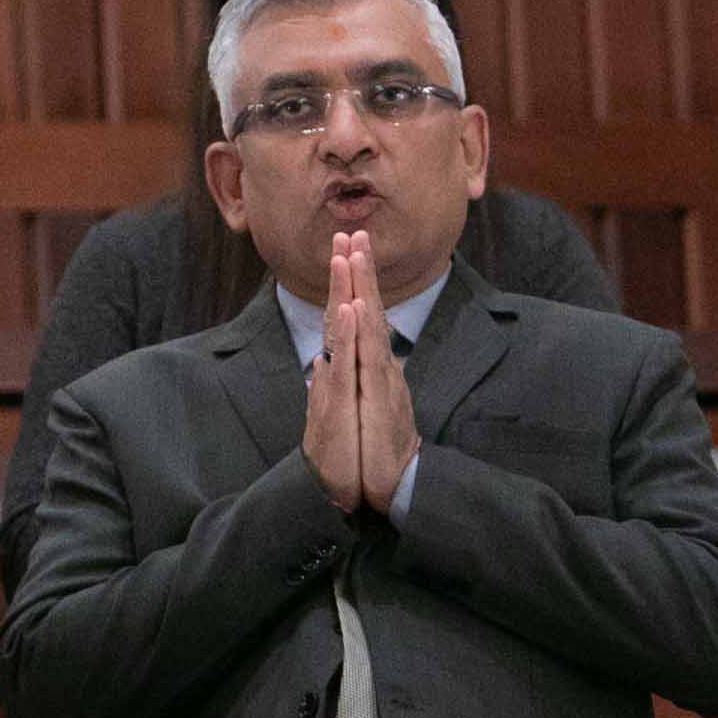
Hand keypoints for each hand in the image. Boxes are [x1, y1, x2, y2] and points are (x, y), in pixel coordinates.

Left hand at [305, 230, 414, 513]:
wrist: (391, 486)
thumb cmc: (374, 450)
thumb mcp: (354, 411)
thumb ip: (343, 384)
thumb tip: (326, 363)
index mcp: (371, 367)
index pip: (361, 318)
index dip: (354, 284)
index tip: (347, 248)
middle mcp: (378, 367)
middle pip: (368, 310)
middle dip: (360, 270)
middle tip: (353, 231)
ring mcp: (379, 379)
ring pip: (368, 325)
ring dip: (360, 287)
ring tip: (352, 253)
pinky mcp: (376, 397)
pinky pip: (366, 358)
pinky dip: (359, 329)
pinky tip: (356, 305)